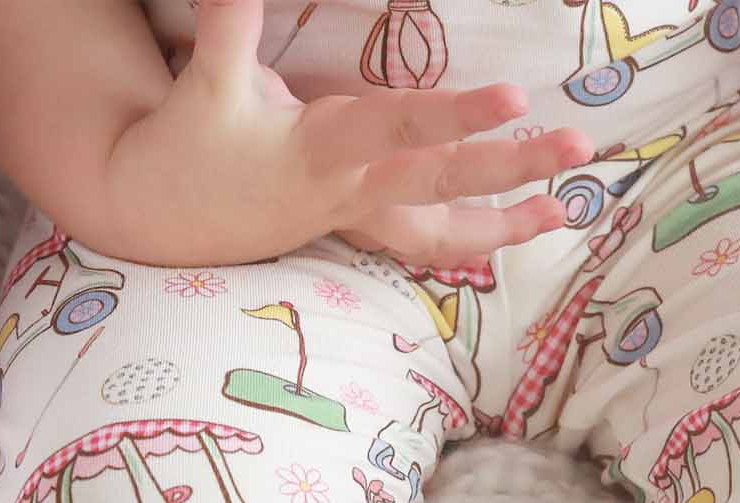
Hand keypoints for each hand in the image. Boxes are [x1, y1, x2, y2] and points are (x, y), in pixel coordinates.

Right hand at [110, 0, 593, 265]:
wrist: (161, 218)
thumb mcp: (208, 80)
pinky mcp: (354, 228)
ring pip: (442, 232)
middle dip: (513, 168)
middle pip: (445, 185)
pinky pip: (423, 243)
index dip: (458, 115)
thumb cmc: (187, 146)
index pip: (402, 129)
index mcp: (323, 152)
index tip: (514, 98)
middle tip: (578, 148)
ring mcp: (357, 217)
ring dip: (506, 225)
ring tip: (566, 210)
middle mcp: (352, 192)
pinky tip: (513, 228)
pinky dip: (470, 240)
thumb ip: (229, 22)